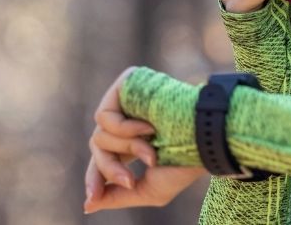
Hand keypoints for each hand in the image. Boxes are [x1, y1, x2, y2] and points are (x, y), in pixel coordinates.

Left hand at [84, 66, 205, 213]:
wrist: (202, 139)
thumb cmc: (182, 164)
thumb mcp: (148, 190)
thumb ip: (116, 196)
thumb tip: (88, 205)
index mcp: (134, 142)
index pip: (103, 159)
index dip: (96, 178)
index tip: (92, 198)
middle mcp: (127, 121)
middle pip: (98, 149)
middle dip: (110, 169)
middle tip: (131, 181)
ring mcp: (126, 102)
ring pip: (99, 136)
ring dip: (127, 149)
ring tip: (152, 151)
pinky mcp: (125, 86)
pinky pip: (104, 116)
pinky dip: (123, 129)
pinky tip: (148, 129)